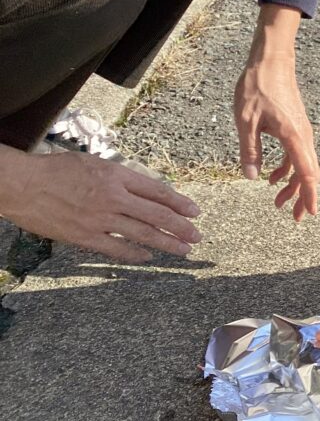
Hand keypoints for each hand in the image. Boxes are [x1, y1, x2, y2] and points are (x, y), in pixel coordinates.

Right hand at [0, 147, 200, 262]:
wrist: (22, 184)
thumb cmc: (56, 170)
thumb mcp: (94, 164)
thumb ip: (120, 178)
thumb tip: (144, 192)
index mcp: (116, 175)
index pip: (157, 191)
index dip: (179, 203)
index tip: (195, 211)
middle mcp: (113, 197)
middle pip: (156, 214)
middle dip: (181, 226)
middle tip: (197, 235)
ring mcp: (100, 218)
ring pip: (142, 233)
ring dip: (167, 243)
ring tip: (184, 249)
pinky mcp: (85, 236)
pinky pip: (117, 248)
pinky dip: (136, 253)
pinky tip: (149, 256)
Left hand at [234, 4, 318, 220]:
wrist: (272, 62)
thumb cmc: (258, 87)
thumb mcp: (246, 121)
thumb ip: (250, 151)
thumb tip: (252, 177)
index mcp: (294, 137)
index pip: (307, 173)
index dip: (309, 196)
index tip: (310, 214)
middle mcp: (303, 137)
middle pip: (309, 174)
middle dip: (303, 197)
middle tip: (296, 218)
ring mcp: (301, 132)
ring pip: (303, 165)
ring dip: (293, 185)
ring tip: (278, 202)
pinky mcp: (296, 127)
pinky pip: (297, 155)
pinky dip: (287, 169)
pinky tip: (272, 177)